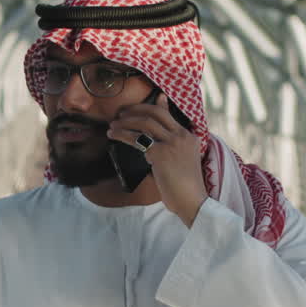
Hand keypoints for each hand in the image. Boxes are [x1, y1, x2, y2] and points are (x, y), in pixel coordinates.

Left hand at [108, 102, 207, 226]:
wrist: (192, 200)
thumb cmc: (184, 188)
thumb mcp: (180, 163)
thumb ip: (167, 151)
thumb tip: (150, 151)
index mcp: (189, 137)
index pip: (168, 115)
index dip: (152, 106)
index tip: (137, 106)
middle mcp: (181, 136)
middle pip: (156, 113)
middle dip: (136, 109)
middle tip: (121, 113)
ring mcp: (172, 143)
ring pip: (145, 123)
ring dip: (125, 122)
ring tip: (113, 126)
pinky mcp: (160, 153)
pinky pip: (137, 139)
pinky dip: (122, 135)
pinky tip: (113, 135)